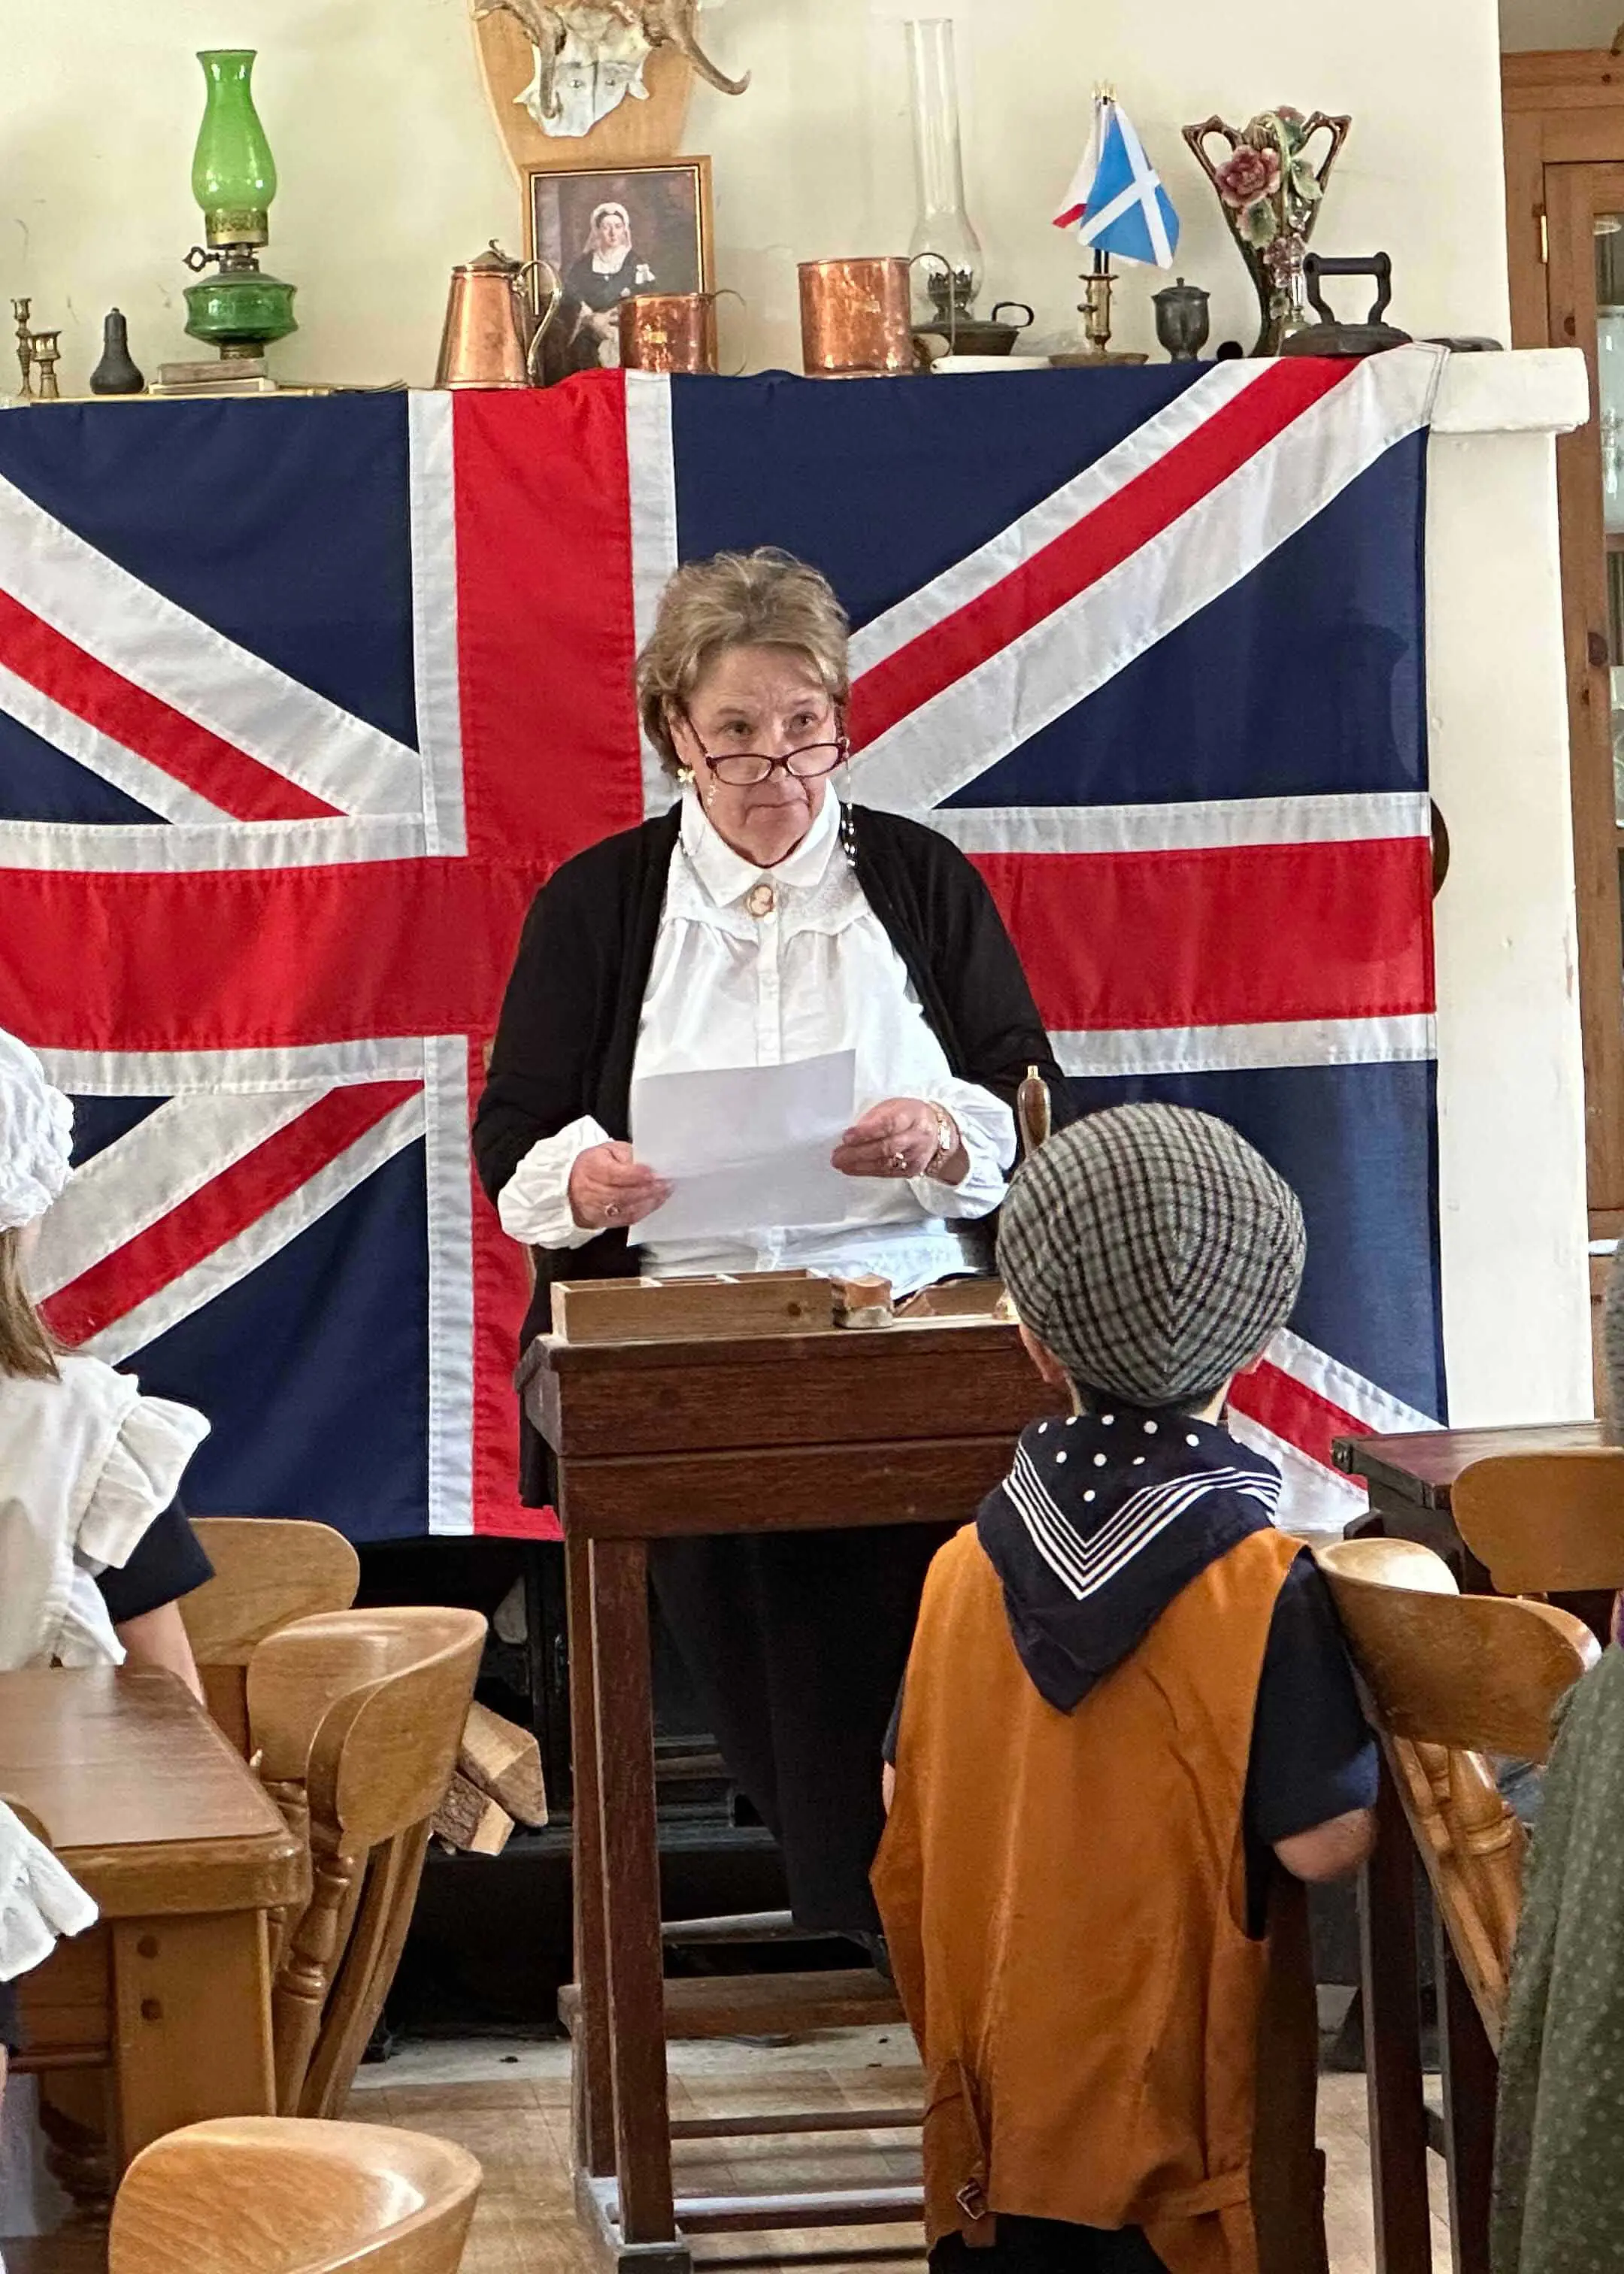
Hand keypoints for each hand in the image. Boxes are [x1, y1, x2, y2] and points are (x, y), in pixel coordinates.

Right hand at [568, 1141, 671, 1232]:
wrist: (572, 1185)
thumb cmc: (595, 1164)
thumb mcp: (608, 1150)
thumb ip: (627, 1155)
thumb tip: (647, 1163)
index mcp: (591, 1168)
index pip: (615, 1174)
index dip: (636, 1175)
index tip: (654, 1173)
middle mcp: (591, 1191)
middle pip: (623, 1194)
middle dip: (648, 1189)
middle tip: (667, 1184)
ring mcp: (596, 1209)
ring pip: (627, 1208)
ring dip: (649, 1201)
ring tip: (665, 1192)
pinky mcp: (602, 1221)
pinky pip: (627, 1219)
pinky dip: (644, 1211)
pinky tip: (655, 1203)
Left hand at [831, 1098, 963, 1184]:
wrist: (936, 1133)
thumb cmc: (908, 1116)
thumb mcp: (894, 1106)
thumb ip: (875, 1116)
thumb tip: (852, 1132)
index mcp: (912, 1114)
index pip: (889, 1123)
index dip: (866, 1131)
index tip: (847, 1136)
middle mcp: (916, 1137)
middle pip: (886, 1147)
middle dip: (858, 1152)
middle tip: (837, 1155)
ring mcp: (915, 1156)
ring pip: (885, 1163)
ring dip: (859, 1164)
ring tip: (840, 1162)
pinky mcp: (911, 1171)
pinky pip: (886, 1173)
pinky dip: (866, 1171)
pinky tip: (851, 1169)